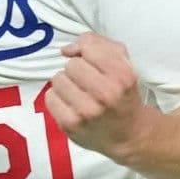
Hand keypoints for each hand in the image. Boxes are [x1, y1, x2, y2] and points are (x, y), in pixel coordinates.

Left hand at [42, 33, 155, 163]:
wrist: (129, 134)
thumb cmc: (123, 94)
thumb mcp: (123, 63)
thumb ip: (98, 44)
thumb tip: (66, 50)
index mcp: (122, 76)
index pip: (88, 48)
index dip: (88, 54)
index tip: (95, 65)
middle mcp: (106, 94)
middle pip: (72, 65)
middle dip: (78, 70)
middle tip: (88, 83)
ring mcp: (86, 111)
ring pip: (58, 79)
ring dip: (66, 84)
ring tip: (79, 94)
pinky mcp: (70, 125)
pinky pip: (50, 97)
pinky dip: (58, 99)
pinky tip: (71, 105)